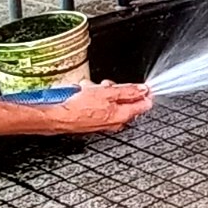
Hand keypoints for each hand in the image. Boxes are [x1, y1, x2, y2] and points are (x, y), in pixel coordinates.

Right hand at [33, 79, 151, 134]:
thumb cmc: (81, 107)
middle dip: (118, 89)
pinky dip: (96, 98)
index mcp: (123, 115)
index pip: (144, 104)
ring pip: (112, 101)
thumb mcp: (108, 93)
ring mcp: (106, 122)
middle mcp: (117, 121)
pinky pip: (101, 106)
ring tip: (92, 89)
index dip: (145, 92)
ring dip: (104, 92)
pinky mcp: (96, 121)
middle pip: (127, 100)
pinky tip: (86, 94)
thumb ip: (128, 90)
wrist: (62, 117)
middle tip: (107, 85)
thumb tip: (144, 89)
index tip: (144, 85)